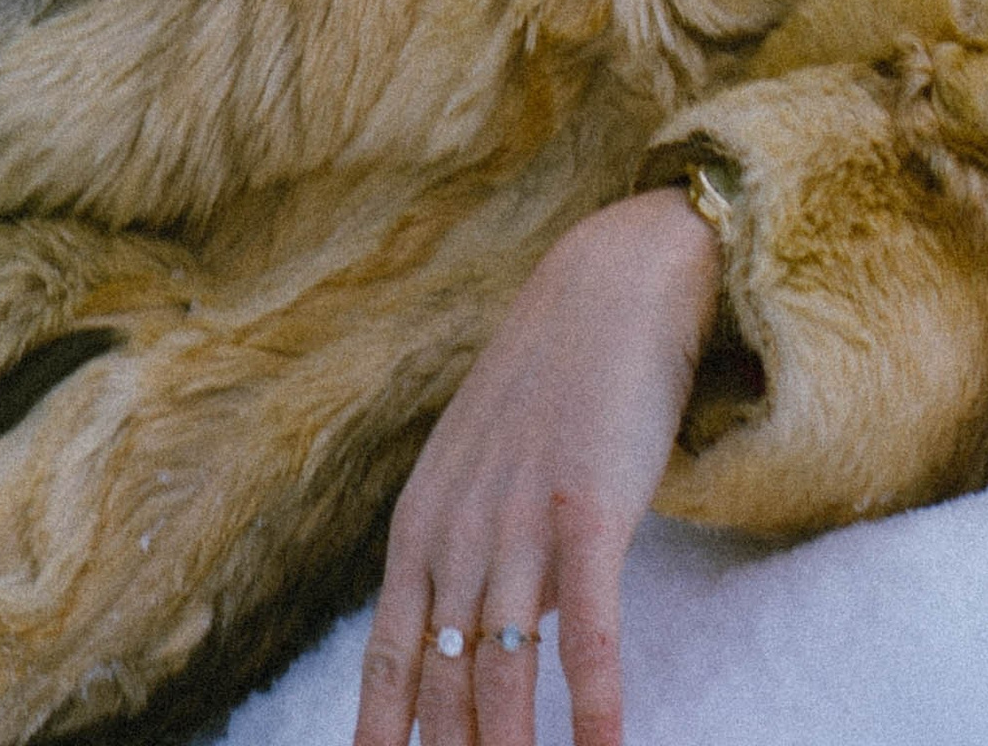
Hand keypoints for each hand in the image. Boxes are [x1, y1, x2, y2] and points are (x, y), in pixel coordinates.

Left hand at [354, 187, 720, 745]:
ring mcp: (520, 523)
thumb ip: (472, 561)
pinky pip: (588, 632)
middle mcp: (457, 533)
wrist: (608, 287)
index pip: (386, 666)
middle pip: (441, 687)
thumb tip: (485, 655)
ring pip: (501, 674)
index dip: (379, 739)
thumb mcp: (481, 475)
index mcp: (421, 528)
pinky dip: (593, 707)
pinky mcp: (589, 511)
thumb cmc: (549, 388)